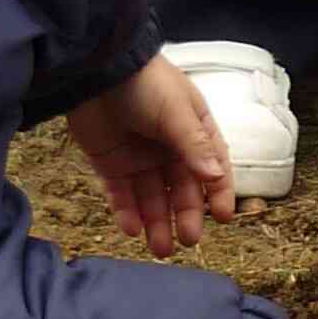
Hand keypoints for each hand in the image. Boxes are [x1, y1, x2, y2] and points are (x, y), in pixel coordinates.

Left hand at [65, 54, 231, 255]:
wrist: (95, 69)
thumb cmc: (144, 83)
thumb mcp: (176, 112)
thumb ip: (194, 145)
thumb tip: (215, 177)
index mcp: (193, 131)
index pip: (212, 167)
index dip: (218, 192)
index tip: (222, 218)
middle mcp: (169, 148)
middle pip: (181, 189)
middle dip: (185, 215)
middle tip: (187, 241)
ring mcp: (139, 157)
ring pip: (152, 198)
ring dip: (157, 222)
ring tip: (160, 248)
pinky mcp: (111, 164)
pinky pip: (121, 194)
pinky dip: (127, 212)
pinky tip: (132, 229)